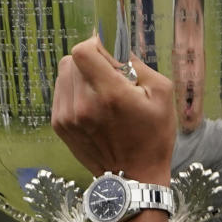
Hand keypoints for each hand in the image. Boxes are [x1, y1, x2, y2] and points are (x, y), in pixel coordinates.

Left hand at [51, 35, 175, 184]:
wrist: (134, 178)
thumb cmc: (154, 135)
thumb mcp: (161, 93)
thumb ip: (137, 64)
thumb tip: (116, 45)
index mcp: (110, 93)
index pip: (83, 50)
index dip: (96, 44)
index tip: (109, 52)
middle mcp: (83, 104)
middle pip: (72, 59)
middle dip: (91, 60)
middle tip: (111, 76)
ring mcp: (67, 116)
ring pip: (64, 74)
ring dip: (81, 75)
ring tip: (101, 93)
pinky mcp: (59, 125)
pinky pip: (61, 92)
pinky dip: (75, 91)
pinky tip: (93, 106)